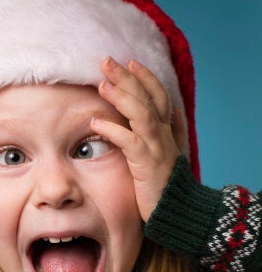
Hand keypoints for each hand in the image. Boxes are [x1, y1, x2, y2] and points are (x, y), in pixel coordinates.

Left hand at [91, 57, 184, 221]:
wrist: (176, 210)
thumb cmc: (163, 183)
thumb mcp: (161, 153)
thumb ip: (161, 133)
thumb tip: (164, 113)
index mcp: (165, 130)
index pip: (157, 95)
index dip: (145, 76)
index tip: (130, 61)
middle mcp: (163, 134)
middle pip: (147, 97)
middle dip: (128, 77)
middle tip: (107, 61)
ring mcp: (157, 148)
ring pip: (141, 114)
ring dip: (122, 97)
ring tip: (102, 84)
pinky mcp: (147, 165)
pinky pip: (130, 142)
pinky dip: (113, 130)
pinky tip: (96, 123)